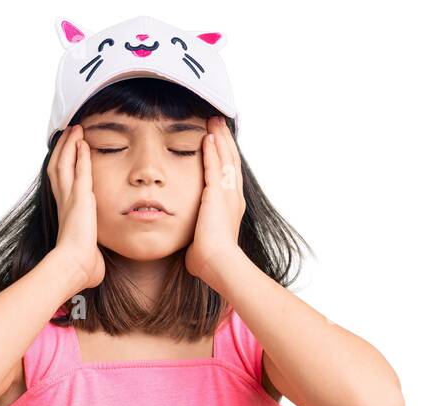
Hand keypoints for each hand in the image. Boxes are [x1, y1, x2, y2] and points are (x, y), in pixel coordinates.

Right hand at [47, 124, 104, 289]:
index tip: (66, 155)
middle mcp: (64, 202)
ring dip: (70, 146)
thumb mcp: (89, 256)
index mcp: (66, 214)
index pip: (61, 184)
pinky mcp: (80, 198)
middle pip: (58, 168)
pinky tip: (83, 142)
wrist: (74, 267)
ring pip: (65, 164)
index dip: (62, 167)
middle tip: (68, 133)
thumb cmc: (81, 267)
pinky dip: (81, 155)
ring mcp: (70, 199)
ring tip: (75, 130)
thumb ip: (92, 253)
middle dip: (63, 149)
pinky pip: (81, 171)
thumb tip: (97, 265)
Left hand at [186, 115, 246, 283]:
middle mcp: (234, 197)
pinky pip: (215, 165)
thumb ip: (198, 239)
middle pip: (231, 161)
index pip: (230, 176)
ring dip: (219, 138)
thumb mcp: (204, 245)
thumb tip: (190, 249)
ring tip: (214, 122)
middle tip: (219, 124)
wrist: (219, 263)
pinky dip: (212, 150)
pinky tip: (207, 136)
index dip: (226, 159)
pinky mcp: (217, 193)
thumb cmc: (210, 261)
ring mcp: (227, 194)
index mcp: (232, 208)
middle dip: (225, 141)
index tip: (220, 145)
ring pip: (226, 158)